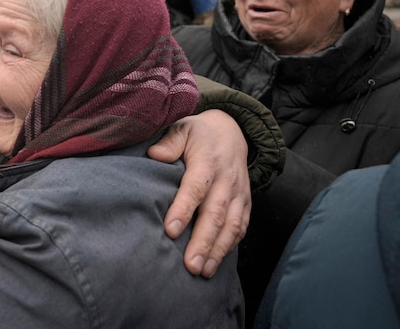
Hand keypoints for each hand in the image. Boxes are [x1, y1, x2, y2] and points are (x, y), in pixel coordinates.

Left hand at [148, 109, 249, 277]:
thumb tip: (155, 155)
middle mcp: (226, 180)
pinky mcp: (245, 203)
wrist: (231, 130)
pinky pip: (241, 227)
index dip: (183, 209)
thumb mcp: (182, 128)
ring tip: (203, 271)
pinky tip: (217, 262)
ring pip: (231, 225)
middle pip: (215, 214)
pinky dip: (230, 246)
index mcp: (208, 161)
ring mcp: (238, 193)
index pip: (195, 188)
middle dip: (203, 242)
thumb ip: (169, 141)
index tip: (171, 230)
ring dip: (218, 251)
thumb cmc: (198, 134)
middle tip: (190, 265)